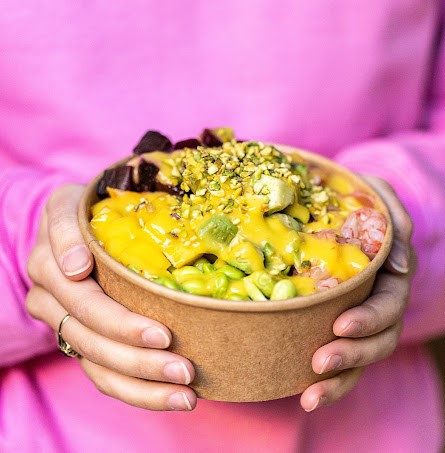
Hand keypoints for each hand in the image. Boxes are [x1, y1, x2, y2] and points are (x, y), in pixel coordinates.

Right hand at [26, 185, 196, 410]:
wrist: (74, 226)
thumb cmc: (85, 212)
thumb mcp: (71, 205)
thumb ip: (66, 228)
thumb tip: (75, 267)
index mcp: (49, 264)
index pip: (85, 301)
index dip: (120, 323)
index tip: (161, 335)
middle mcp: (50, 299)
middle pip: (94, 340)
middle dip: (140, 360)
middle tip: (184, 369)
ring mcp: (64, 324)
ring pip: (99, 366)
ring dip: (143, 386)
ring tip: (186, 395)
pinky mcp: (80, 342)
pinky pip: (103, 376)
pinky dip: (138, 391)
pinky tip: (171, 397)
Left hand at [300, 176, 413, 411]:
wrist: (335, 209)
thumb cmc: (356, 200)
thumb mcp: (376, 194)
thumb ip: (394, 220)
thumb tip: (401, 267)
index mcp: (389, 277)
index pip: (388, 304)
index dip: (369, 318)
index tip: (340, 324)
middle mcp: (379, 304)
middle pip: (378, 339)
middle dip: (352, 354)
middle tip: (320, 361)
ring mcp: (360, 320)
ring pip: (360, 359)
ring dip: (339, 380)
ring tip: (310, 394)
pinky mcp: (337, 330)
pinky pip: (341, 363)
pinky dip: (327, 384)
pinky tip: (305, 398)